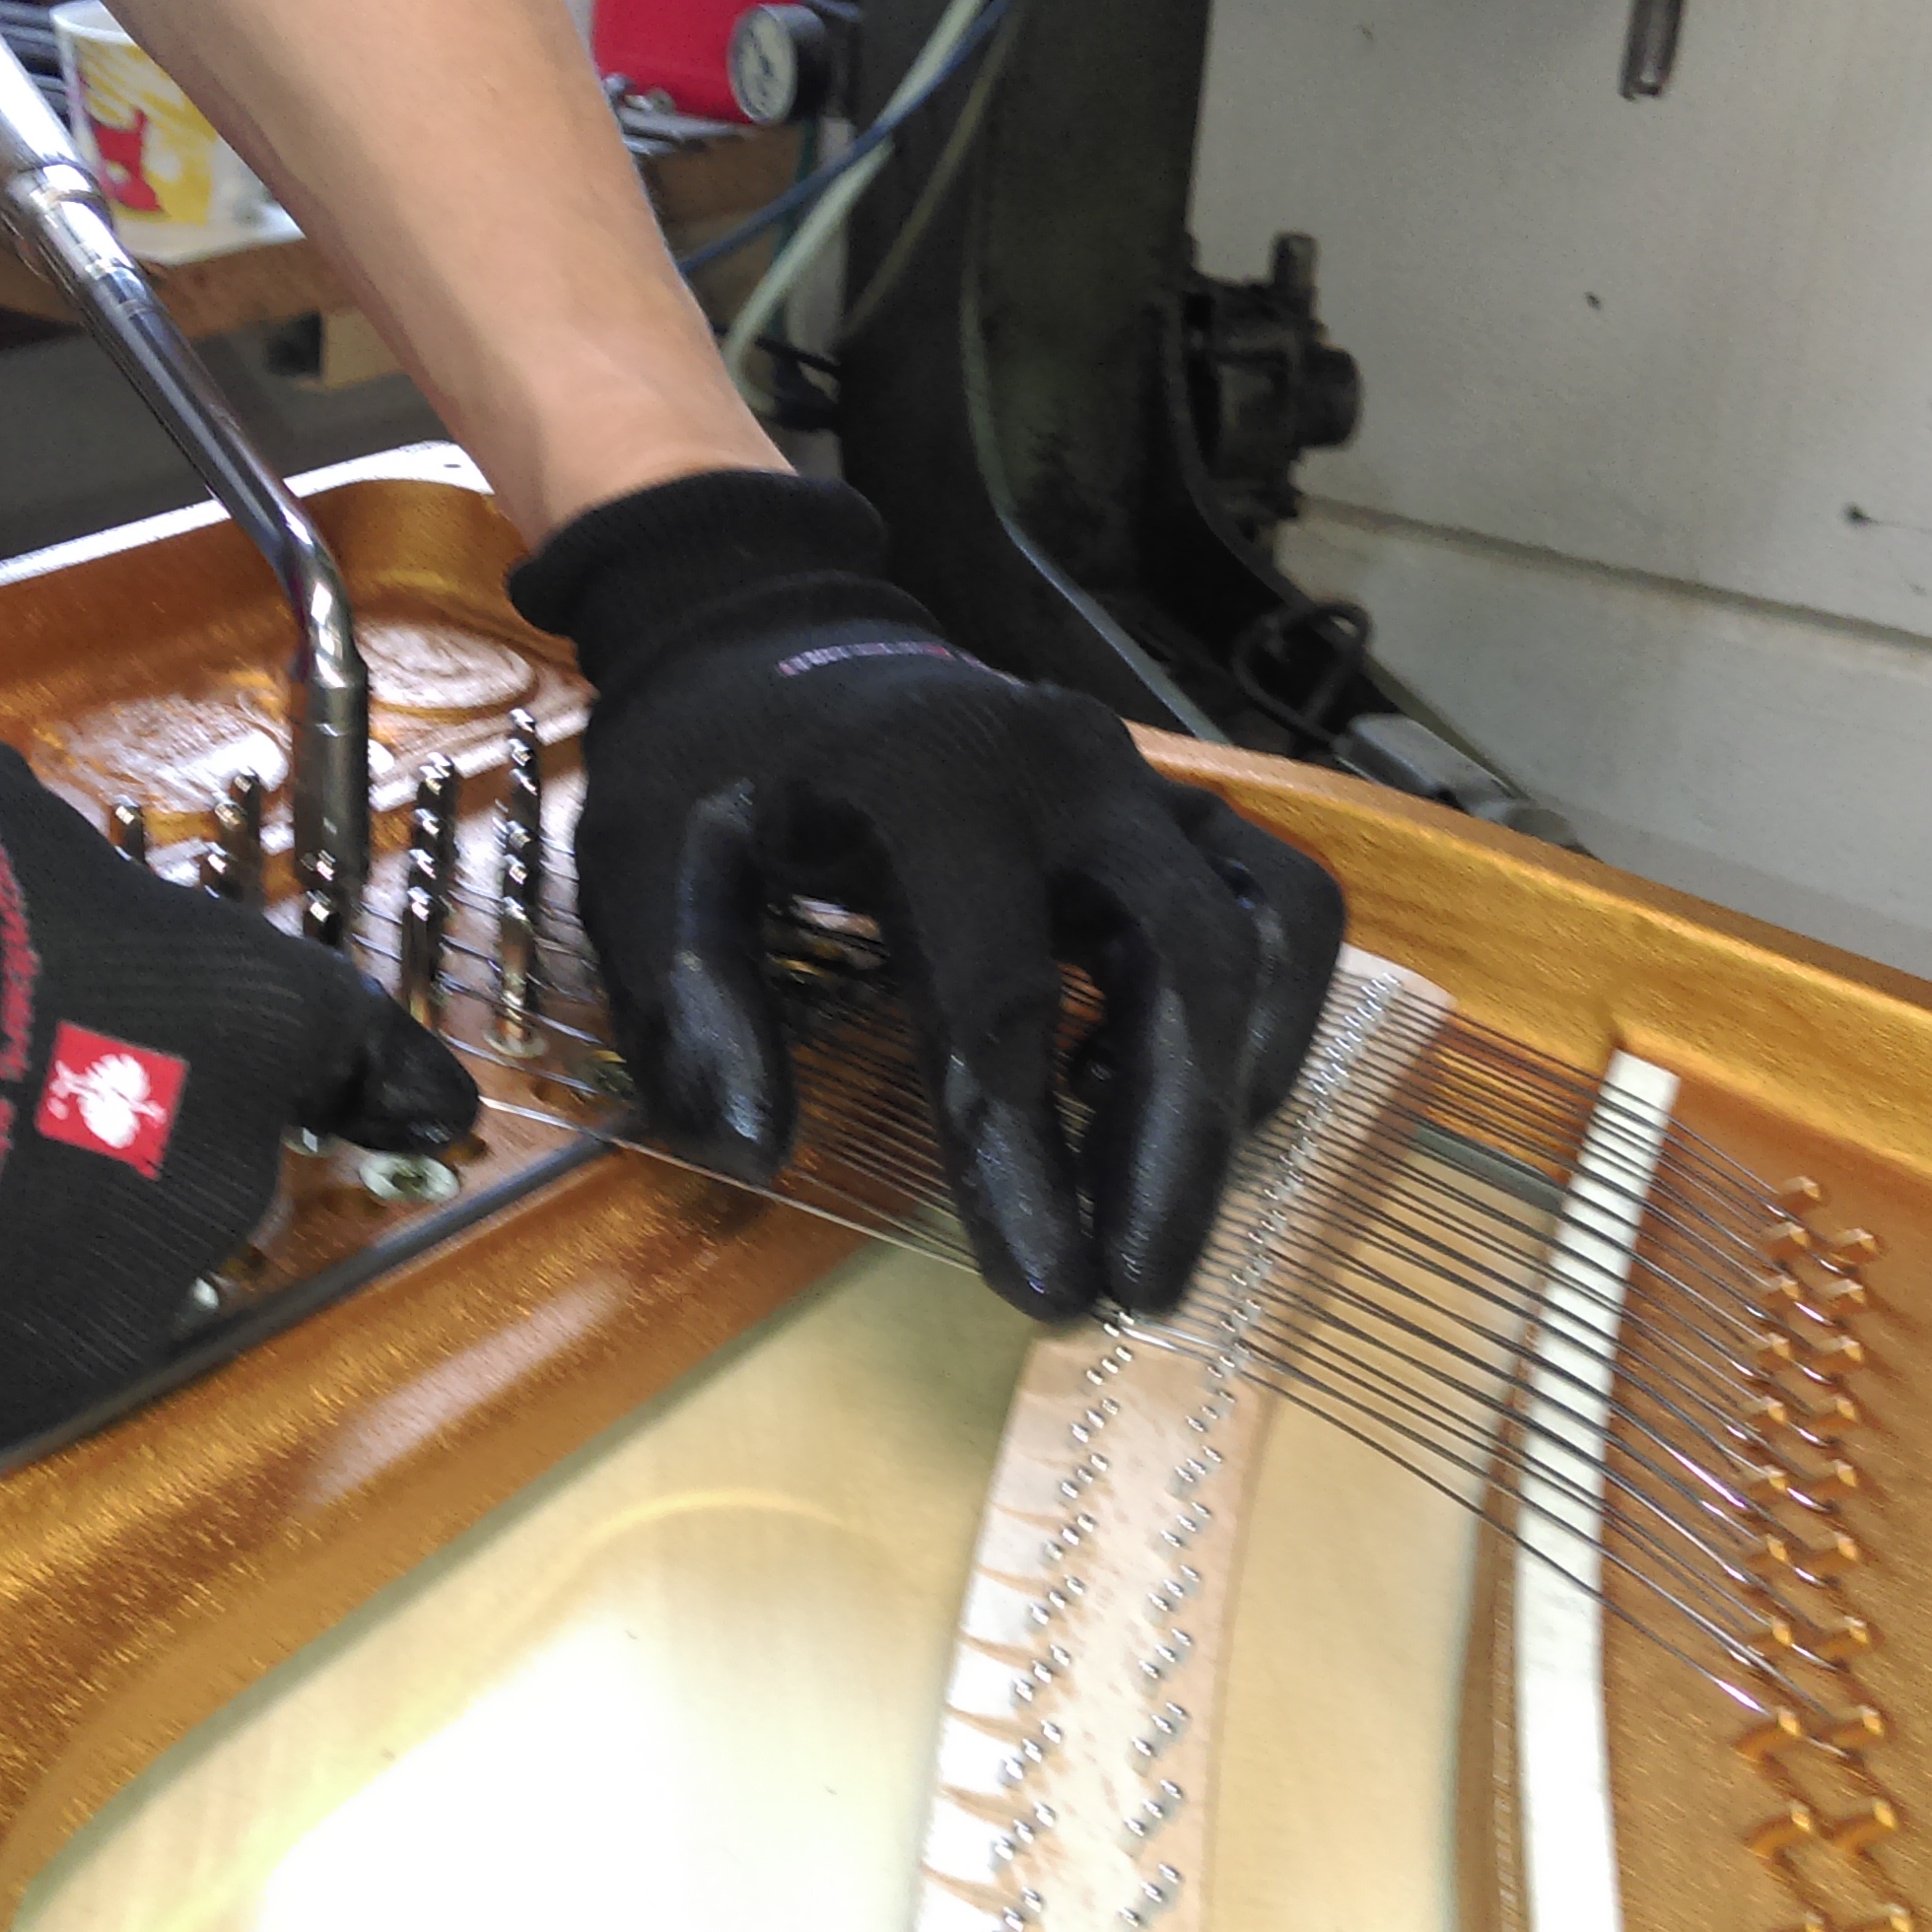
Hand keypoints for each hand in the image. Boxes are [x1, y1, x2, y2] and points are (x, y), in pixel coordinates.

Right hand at [0, 731, 477, 1482]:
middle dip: (125, 1127)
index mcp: (224, 1032)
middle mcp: (180, 1208)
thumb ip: (95, 913)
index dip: (372, 1071)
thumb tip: (106, 957)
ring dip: (9, 1229)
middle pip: (193, 1171)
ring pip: (74, 1279)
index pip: (345, 1054)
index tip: (416, 1102)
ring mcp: (56, 1338)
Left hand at [511, 472, 1347, 1319]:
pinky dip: (1260, 1010)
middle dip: (1174, 1148)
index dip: (1027, 1151)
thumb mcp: (649, 866)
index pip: (1004, 989)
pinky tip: (1157, 1086)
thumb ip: (693, 997)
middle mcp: (1074, 764)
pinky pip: (1283, 905)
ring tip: (1167, 1210)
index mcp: (937, 780)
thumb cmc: (716, 771)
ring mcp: (1147, 772)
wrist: (779, 642)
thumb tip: (753, 1152)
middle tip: (1142, 1290)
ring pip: (1266, 931)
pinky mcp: (1183, 800)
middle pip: (1184, 962)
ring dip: (1237, 1087)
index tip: (1043, 1287)